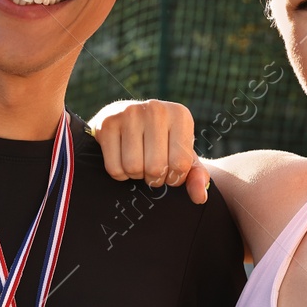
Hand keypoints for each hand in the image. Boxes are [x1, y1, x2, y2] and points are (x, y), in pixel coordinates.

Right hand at [89, 99, 209, 202]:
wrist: (126, 120)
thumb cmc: (161, 141)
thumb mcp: (183, 155)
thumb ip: (196, 176)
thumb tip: (200, 197)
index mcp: (180, 115)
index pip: (180, 164)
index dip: (174, 177)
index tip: (169, 169)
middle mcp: (156, 109)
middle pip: (155, 167)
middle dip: (154, 178)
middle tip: (152, 168)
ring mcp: (129, 113)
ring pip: (133, 168)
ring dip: (136, 175)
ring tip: (138, 162)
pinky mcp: (107, 123)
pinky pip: (114, 167)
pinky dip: (119, 174)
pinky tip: (122, 160)